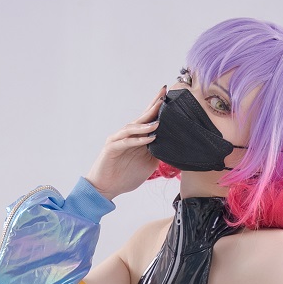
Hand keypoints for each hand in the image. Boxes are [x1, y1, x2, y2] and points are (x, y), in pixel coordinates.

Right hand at [83, 84, 166, 199]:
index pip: (148, 119)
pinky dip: (138, 139)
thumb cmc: (126, 176)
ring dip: (146, 124)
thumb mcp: (149, 163)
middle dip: (153, 106)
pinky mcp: (111, 148)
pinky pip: (126, 142)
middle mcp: (127, 135)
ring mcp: (118, 140)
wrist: (107, 188)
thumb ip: (158, 152)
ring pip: (133, 128)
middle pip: (142, 118)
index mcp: (137, 137)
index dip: (157, 107)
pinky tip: (149, 138)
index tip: (168, 94)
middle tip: (163, 95)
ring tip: (159, 121)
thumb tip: (175, 143)